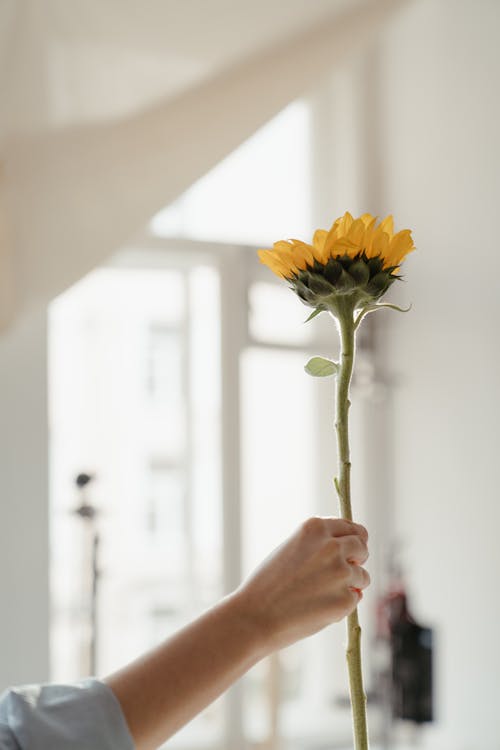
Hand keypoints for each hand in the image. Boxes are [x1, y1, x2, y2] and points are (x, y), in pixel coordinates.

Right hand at [232, 516, 369, 652]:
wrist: (254, 616)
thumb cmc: (269, 584)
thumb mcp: (291, 548)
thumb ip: (319, 543)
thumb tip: (351, 549)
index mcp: (315, 528)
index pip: (351, 527)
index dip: (353, 539)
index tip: (352, 549)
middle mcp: (331, 545)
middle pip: (362, 547)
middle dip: (357, 559)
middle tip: (341, 572)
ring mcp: (341, 572)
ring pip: (363, 575)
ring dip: (350, 584)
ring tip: (321, 593)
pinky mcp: (345, 600)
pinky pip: (355, 598)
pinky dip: (343, 604)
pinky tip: (319, 607)